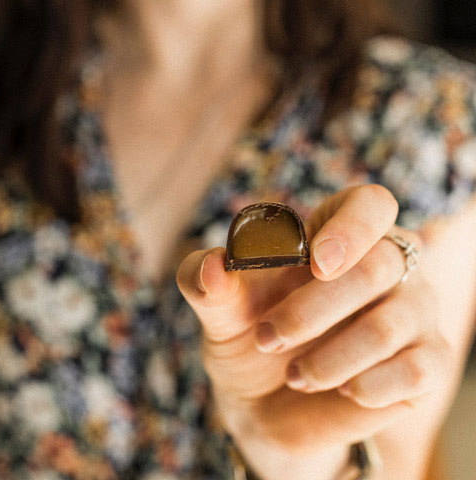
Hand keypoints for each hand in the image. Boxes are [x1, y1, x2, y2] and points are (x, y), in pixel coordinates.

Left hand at [177, 185, 449, 479]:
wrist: (267, 404)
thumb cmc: (249, 339)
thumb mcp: (221, 311)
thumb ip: (207, 282)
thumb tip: (212, 265)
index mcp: (338, 234)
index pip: (370, 205)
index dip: (350, 228)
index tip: (316, 262)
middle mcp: (388, 265)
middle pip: (377, 265)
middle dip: (312, 310)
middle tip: (266, 338)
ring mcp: (413, 312)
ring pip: (389, 324)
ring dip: (329, 359)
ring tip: (295, 375)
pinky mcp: (428, 361)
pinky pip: (417, 370)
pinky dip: (368, 386)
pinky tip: (343, 391)